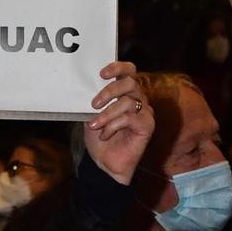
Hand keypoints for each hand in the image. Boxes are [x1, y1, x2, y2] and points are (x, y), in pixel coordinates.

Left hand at [83, 62, 152, 186]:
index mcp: (126, 93)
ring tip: (94, 125)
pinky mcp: (147, 126)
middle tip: (94, 104)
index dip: (118, 67)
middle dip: (109, 91)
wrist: (105, 163)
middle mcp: (139, 99)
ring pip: (128, 102)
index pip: (129, 71)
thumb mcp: (91, 114)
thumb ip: (93, 99)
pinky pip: (129, 118)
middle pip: (130, 83)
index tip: (101, 73)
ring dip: (107, 114)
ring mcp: (145, 112)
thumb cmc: (99, 137)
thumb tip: (83, 86)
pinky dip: (113, 125)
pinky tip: (104, 135)